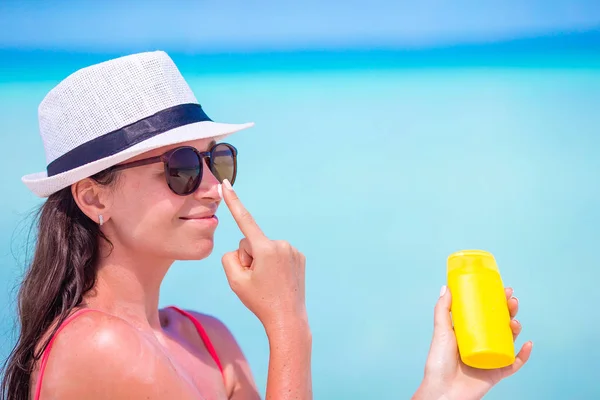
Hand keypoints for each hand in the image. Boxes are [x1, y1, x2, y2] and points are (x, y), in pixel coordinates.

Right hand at [220, 180, 306, 332]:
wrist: (287, 320)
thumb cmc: (259, 302)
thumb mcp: (235, 281)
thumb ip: (229, 258)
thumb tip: (241, 249)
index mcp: (265, 248)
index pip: (244, 219)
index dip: (233, 201)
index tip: (225, 184)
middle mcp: (281, 244)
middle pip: (251, 243)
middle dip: (249, 259)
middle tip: (257, 281)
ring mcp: (293, 250)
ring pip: (265, 249)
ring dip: (262, 262)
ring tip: (269, 283)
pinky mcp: (300, 257)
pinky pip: (277, 254)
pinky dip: (274, 265)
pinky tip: (278, 280)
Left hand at [414, 286, 532, 399]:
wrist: (443, 391)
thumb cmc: (438, 362)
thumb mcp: (441, 331)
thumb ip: (442, 310)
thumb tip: (446, 287)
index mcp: (469, 333)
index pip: (486, 313)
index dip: (496, 301)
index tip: (503, 289)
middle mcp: (482, 344)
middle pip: (500, 324)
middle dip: (509, 311)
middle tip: (512, 300)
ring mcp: (490, 358)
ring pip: (509, 341)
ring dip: (516, 329)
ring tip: (515, 320)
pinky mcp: (497, 373)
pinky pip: (514, 364)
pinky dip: (524, 355)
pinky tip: (529, 344)